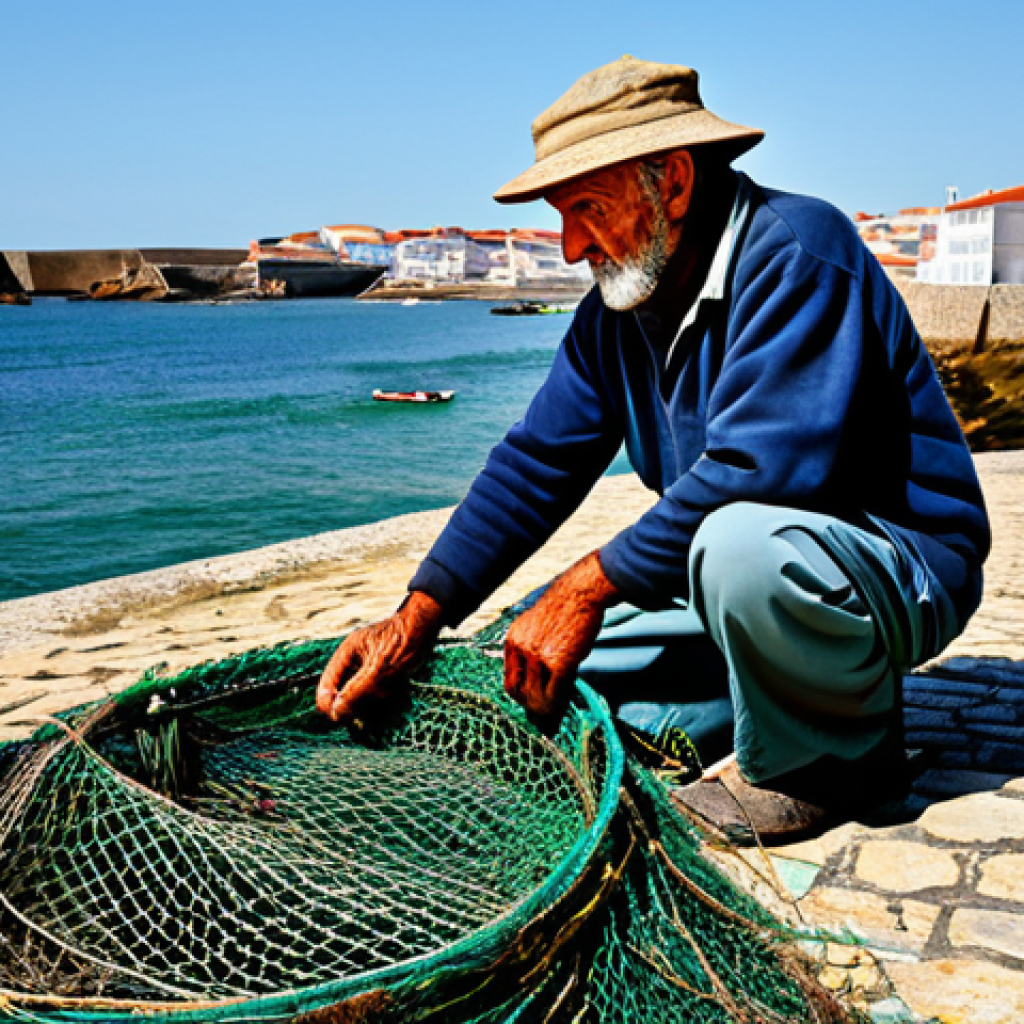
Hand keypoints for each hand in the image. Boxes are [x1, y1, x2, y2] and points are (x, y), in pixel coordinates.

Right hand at [317, 591, 442, 721]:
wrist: (428, 627)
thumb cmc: (403, 642)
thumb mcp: (377, 670)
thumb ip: (355, 692)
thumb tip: (335, 714)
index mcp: (345, 655)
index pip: (326, 686)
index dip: (331, 704)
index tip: (344, 717)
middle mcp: (354, 662)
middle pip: (345, 695)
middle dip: (360, 705)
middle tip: (377, 704)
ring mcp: (369, 669)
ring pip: (364, 698)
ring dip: (378, 703)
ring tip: (395, 691)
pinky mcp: (384, 676)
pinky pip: (381, 696)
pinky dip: (391, 698)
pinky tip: (403, 689)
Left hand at [504, 551, 619, 719]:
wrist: (581, 593)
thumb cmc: (566, 608)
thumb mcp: (537, 626)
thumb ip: (532, 649)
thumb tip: (539, 678)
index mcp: (513, 641)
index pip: (509, 680)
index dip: (520, 695)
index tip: (531, 702)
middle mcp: (521, 650)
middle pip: (519, 692)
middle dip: (530, 706)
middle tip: (543, 714)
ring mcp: (537, 657)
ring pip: (535, 696)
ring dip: (544, 709)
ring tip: (553, 714)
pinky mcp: (557, 662)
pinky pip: (554, 693)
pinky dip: (557, 705)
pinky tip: (562, 706)